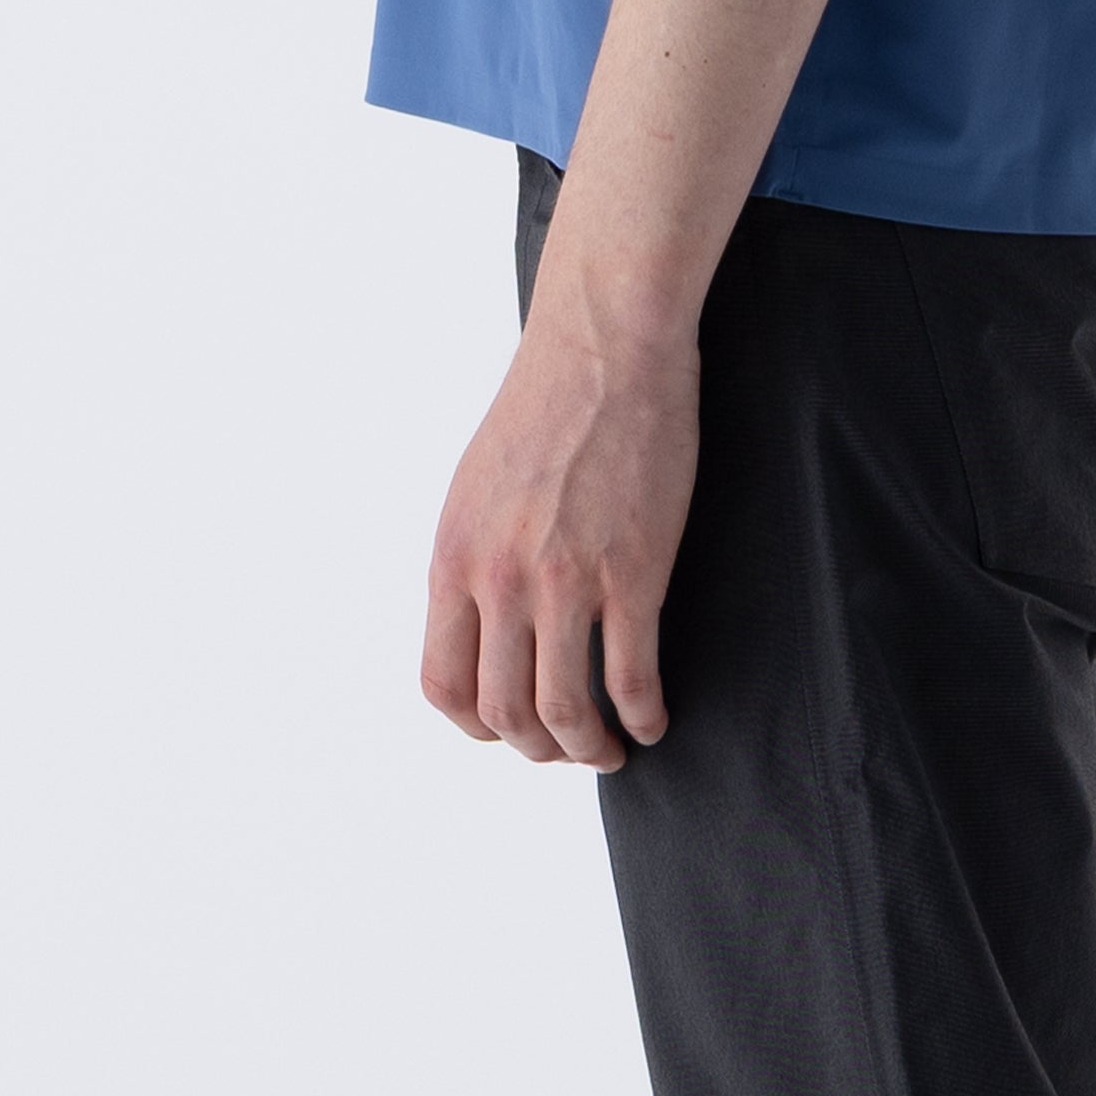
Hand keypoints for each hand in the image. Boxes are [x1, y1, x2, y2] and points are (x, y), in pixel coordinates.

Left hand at [420, 288, 696, 767]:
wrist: (605, 347)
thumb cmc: (547, 404)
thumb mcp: (475, 487)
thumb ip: (473, 559)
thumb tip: (483, 625)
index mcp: (454, 557)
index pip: (443, 684)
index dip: (474, 726)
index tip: (504, 729)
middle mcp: (500, 579)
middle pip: (503, 712)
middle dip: (535, 748)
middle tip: (565, 748)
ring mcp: (566, 580)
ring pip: (564, 711)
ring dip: (587, 748)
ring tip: (607, 748)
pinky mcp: (632, 573)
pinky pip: (632, 678)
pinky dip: (643, 715)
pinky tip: (652, 718)